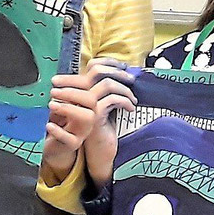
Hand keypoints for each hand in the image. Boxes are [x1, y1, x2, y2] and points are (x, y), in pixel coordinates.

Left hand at [42, 73, 111, 185]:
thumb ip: (61, 94)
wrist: (54, 145)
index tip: (55, 80)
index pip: (88, 88)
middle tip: (53, 92)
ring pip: (87, 118)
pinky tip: (49, 124)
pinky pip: (71, 139)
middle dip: (72, 93)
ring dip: (68, 108)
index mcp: (86, 104)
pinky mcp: (73, 144)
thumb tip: (55, 79)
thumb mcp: (59, 105)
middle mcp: (88, 116)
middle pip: (92, 101)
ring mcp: (83, 131)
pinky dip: (59, 131)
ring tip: (51, 105)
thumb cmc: (57, 122)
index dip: (72, 81)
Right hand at [71, 60, 137, 187]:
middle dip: (118, 72)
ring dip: (124, 90)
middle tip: (131, 80)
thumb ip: (110, 91)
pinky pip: (112, 100)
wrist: (98, 153)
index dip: (109, 62)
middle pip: (97, 71)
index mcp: (83, 89)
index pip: (92, 65)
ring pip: (106, 85)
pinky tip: (130, 109)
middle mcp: (80, 94)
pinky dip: (125, 102)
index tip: (124, 67)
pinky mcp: (93, 116)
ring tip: (133, 99)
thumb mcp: (108, 106)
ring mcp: (85, 105)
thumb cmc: (105, 129)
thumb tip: (127, 74)